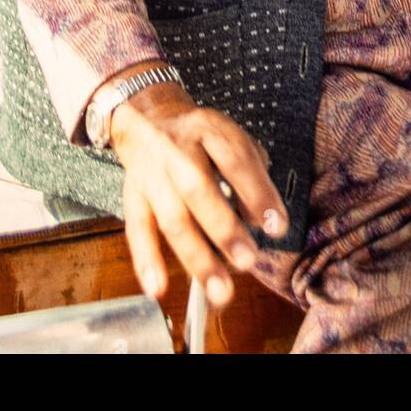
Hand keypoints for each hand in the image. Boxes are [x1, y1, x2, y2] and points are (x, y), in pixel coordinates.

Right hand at [110, 82, 288, 307]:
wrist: (147, 119)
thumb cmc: (199, 137)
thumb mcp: (230, 138)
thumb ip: (251, 174)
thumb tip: (261, 221)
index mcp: (208, 129)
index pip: (235, 160)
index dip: (258, 194)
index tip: (277, 226)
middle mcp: (177, 150)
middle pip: (198, 188)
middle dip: (224, 229)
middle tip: (248, 260)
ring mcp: (152, 175)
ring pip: (171, 218)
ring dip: (196, 257)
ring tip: (219, 290)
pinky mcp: (133, 196)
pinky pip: (138, 230)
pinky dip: (147, 261)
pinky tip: (158, 287)